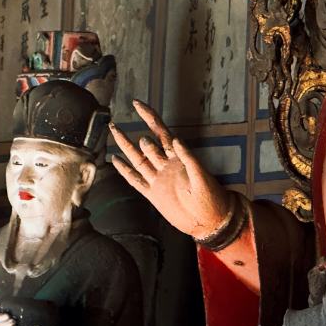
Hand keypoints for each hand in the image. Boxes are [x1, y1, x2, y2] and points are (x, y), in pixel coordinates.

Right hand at [111, 100, 231, 239]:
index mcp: (178, 157)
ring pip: (137, 159)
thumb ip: (189, 158)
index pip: (161, 131)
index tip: (137, 104)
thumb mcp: (202, 177)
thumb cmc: (211, 198)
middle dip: (134, 136)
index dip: (149, 116)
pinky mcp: (153, 194)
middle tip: (119, 127)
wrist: (210, 221)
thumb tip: (176, 139)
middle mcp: (166, 165)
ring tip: (113, 132)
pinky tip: (115, 160)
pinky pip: (135, 180)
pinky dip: (124, 171)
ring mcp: (158, 179)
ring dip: (125, 146)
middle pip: (145, 145)